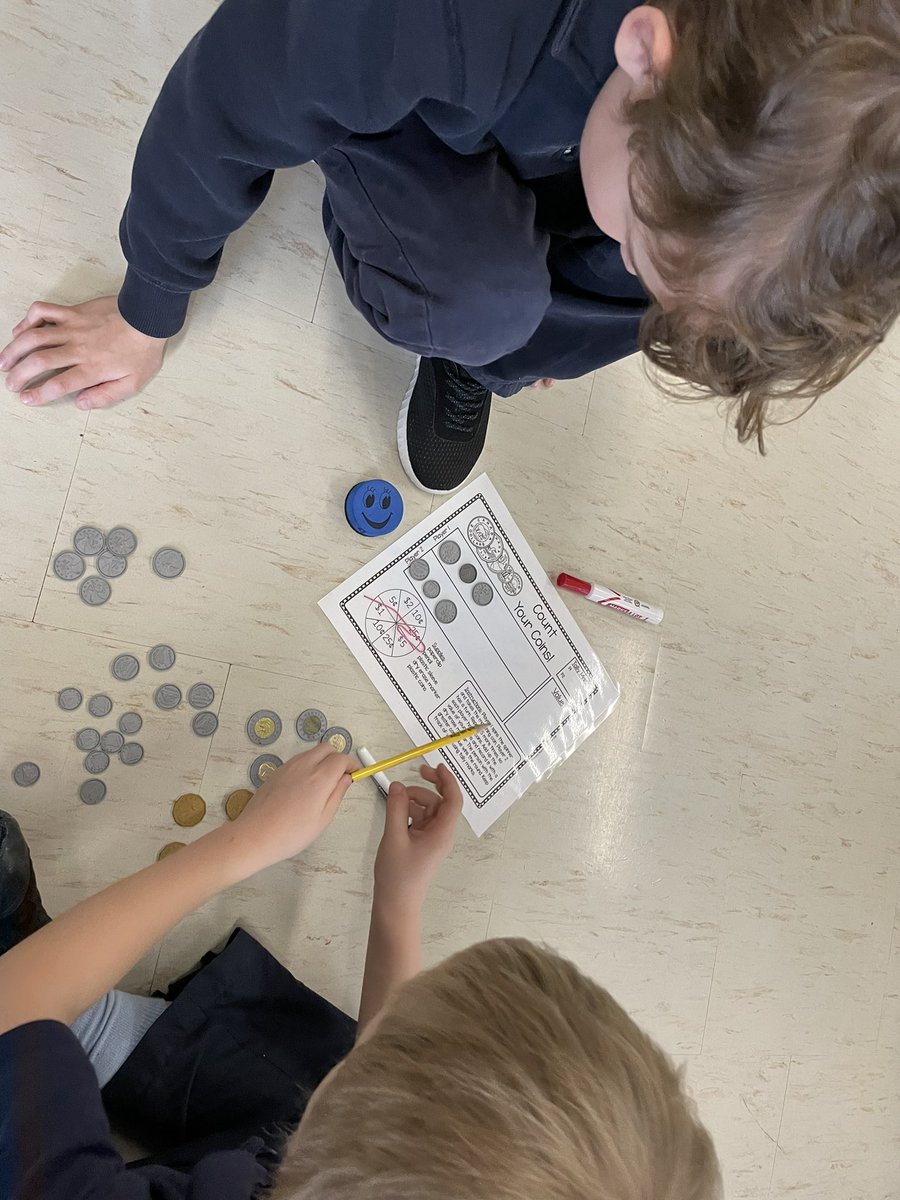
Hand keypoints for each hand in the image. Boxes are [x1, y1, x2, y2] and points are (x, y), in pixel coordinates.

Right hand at [1, 296, 166, 408]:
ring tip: (3, 362)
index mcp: (92, 368)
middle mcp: (78, 348)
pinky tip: (21, 331)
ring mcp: (72, 327)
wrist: (147, 317)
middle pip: (39, 362)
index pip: (59, 385)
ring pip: (34, 337)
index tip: (26, 399)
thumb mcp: (132, 383)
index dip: (39, 394)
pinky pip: (43, 311)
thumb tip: (81, 403)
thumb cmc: (143, 350)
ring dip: (14, 350)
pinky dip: (27, 320)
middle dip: (19, 375)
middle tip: (10, 384)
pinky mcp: (72, 311)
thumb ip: (105, 395)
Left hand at [230, 744, 353, 871]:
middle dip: (337, 758)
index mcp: (320, 777)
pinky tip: (304, 788)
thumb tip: (346, 778)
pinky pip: (298, 760)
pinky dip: (307, 765)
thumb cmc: (292, 833)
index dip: (351, 765)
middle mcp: (304, 765)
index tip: (354, 775)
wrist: (255, 835)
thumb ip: (338, 794)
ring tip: (322, 785)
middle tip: (339, 777)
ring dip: (322, 760)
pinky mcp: (276, 772)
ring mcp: (288, 766)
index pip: (341, 759)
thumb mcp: (323, 818)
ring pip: (311, 752)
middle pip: (326, 748)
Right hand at [373, 763, 462, 909]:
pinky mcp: (422, 844)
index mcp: (442, 833)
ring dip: (414, 800)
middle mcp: (441, 835)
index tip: (436, 766)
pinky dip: (409, 812)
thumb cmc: (398, 875)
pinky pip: (420, 820)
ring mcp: (431, 840)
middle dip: (428, 787)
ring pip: (428, 810)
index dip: (448, 780)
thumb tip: (397, 785)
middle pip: (440, 802)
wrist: (395, 905)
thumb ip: (396, 808)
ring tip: (395, 799)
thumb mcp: (394, 837)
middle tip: (415, 773)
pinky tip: (396, 812)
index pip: (453, 800)